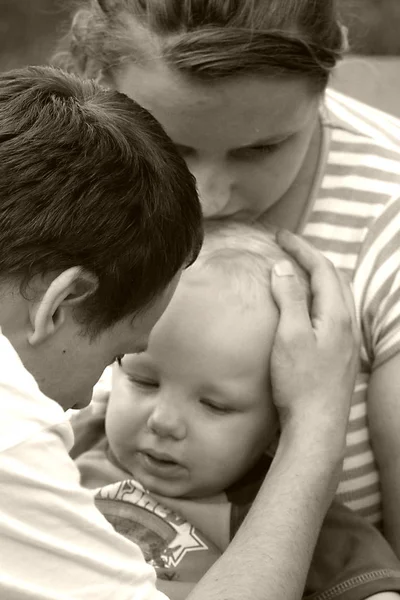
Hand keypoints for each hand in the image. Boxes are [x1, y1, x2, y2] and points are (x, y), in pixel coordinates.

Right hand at [269, 230, 359, 449]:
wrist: (316, 426)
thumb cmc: (300, 384)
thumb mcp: (289, 336)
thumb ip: (289, 299)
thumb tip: (283, 268)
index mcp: (336, 315)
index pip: (321, 268)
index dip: (301, 248)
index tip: (280, 236)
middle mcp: (347, 324)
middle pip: (334, 278)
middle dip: (311, 257)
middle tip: (288, 248)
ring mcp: (347, 340)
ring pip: (338, 295)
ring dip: (319, 276)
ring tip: (298, 270)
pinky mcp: (341, 354)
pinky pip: (335, 312)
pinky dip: (322, 296)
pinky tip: (310, 307)